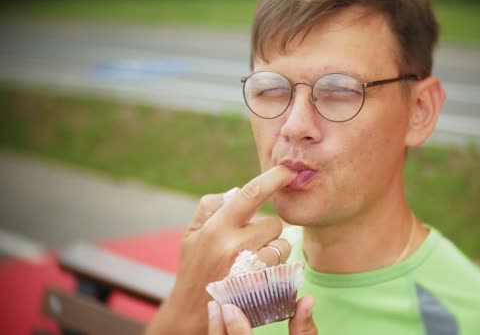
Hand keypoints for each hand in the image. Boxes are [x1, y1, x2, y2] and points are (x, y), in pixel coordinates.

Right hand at [146, 166, 296, 333]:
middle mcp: (233, 245)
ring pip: (282, 245)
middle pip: (274, 223)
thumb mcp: (192, 234)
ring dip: (274, 249)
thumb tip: (237, 190)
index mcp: (216, 227)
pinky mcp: (260, 285)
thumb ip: (211, 206)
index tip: (288, 170)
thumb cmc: (193, 267)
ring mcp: (248, 267)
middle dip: (267, 229)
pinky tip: (257, 272)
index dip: (273, 178)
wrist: (190, 312)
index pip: (251, 194)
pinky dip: (275, 266)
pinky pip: (282, 266)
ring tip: (252, 259)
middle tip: (250, 241)